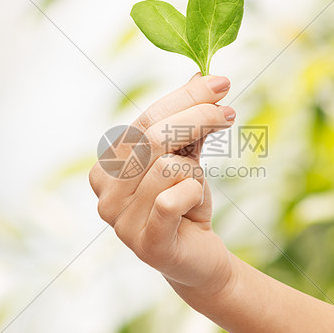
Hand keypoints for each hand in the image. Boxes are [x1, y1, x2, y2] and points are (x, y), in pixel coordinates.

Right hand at [89, 72, 235, 296]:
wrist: (200, 258)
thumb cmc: (187, 203)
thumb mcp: (186, 157)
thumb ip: (186, 120)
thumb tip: (203, 73)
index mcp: (107, 167)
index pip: (143, 120)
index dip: (183, 98)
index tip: (219, 83)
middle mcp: (105, 193)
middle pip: (152, 138)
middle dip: (197, 117)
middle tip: (228, 113)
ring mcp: (120, 222)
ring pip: (167, 168)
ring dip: (194, 172)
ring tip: (195, 188)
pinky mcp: (145, 244)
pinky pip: (170, 200)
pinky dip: (192, 194)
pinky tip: (194, 206)